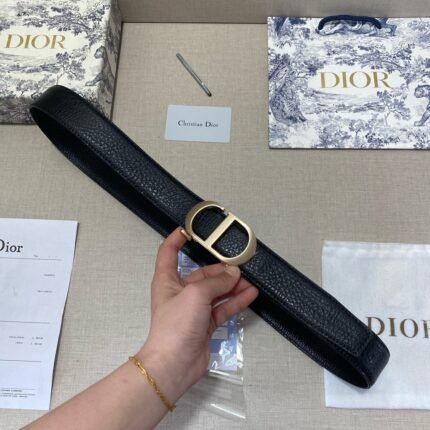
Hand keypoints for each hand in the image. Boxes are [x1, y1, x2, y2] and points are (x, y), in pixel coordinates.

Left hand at [136, 228, 258, 401]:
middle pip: (202, 273)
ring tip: (248, 280)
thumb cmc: (174, 327)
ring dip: (232, 285)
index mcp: (167, 280)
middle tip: (239, 267)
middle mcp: (180, 292)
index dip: (177, 239)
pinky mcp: (205, 323)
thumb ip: (216, 282)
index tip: (189, 229)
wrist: (174, 364)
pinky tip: (249, 294)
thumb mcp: (195, 295)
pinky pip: (223, 307)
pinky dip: (236, 301)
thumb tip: (233, 274)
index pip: (168, 253)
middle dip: (220, 270)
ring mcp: (194, 309)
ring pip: (216, 291)